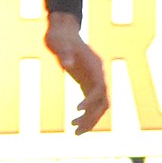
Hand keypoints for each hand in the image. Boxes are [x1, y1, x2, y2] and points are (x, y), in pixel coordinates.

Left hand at [45, 11, 108, 134]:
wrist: (62, 31)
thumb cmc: (59, 36)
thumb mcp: (58, 43)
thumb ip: (64, 52)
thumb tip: (66, 64)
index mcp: (95, 65)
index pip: (99, 87)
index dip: (90, 100)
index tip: (77, 110)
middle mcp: (98, 74)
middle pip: (103, 101)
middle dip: (92, 117)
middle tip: (76, 130)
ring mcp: (94, 79)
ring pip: (99, 105)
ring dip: (90, 120)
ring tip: (75, 132)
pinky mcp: (87, 83)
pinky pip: (91, 103)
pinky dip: (85, 114)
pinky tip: (74, 124)